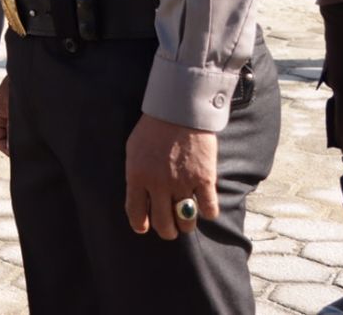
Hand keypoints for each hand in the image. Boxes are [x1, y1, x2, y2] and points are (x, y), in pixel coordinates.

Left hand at [124, 114, 218, 239]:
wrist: (178, 112)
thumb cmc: (152, 129)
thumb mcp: (133, 151)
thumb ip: (135, 175)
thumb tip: (139, 196)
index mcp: (136, 177)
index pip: (136, 213)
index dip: (140, 225)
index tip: (145, 227)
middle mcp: (158, 184)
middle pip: (163, 224)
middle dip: (167, 231)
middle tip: (170, 229)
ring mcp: (182, 183)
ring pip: (186, 221)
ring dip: (186, 224)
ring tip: (186, 219)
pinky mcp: (204, 179)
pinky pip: (209, 209)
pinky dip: (208, 212)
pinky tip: (205, 207)